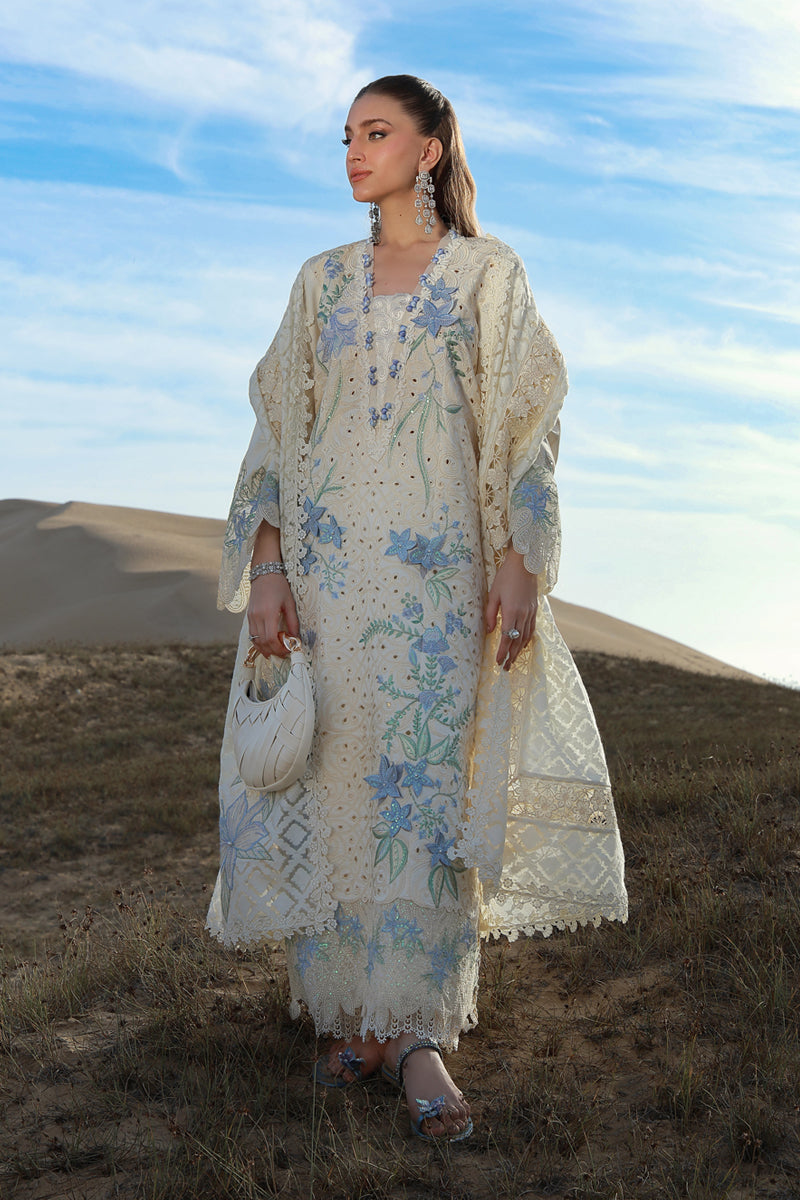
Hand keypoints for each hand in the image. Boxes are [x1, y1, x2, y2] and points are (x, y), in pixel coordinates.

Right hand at [247, 573, 299, 657]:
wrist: (264, 573)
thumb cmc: (279, 586)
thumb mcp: (290, 603)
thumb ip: (293, 622)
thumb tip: (295, 638)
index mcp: (268, 613)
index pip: (271, 639)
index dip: (279, 649)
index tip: (288, 650)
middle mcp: (257, 617)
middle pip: (263, 643)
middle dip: (274, 651)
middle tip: (284, 653)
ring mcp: (251, 617)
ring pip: (255, 641)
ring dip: (265, 650)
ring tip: (276, 652)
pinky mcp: (248, 617)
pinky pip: (252, 635)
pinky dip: (259, 643)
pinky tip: (267, 645)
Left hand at [485, 548, 537, 670]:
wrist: (524, 564)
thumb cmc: (505, 577)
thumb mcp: (493, 594)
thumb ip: (490, 614)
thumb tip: (489, 631)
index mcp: (511, 611)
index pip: (507, 637)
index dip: (502, 652)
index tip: (498, 662)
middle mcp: (523, 614)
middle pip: (517, 641)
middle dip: (511, 656)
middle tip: (506, 668)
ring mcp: (531, 612)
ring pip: (526, 637)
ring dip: (519, 650)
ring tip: (513, 660)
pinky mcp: (535, 609)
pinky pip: (532, 629)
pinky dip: (527, 639)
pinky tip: (523, 645)